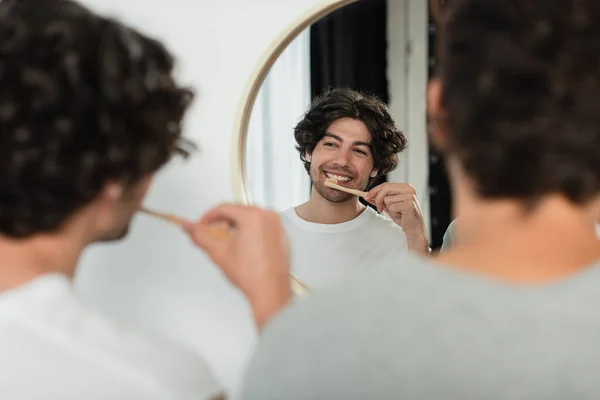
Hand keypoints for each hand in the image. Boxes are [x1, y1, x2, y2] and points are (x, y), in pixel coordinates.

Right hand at [183, 204, 291, 329]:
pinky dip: (251, 234)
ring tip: (229, 247)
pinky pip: (262, 228)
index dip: (208, 216)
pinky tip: (244, 250)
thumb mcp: (218, 252)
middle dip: (222, 223)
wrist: (271, 292)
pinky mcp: (283, 236)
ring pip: (250, 220)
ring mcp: (278, 226)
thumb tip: (188, 226)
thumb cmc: (251, 275)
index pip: (224, 208)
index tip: (202, 225)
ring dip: (236, 229)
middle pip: (237, 212)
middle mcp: (269, 216)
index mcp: (253, 216)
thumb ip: (200, 235)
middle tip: (214, 238)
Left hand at [365, 183, 428, 252]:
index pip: (386, 184)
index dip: (374, 190)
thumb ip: (380, 200)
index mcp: (405, 187)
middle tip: (379, 208)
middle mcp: (409, 189)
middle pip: (385, 189)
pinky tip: (400, 215)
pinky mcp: (409, 204)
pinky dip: (394, 213)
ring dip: (389, 208)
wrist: (414, 228)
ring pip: (388, 199)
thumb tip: (368, 196)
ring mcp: (410, 196)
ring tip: (397, 213)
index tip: (367, 196)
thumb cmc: (404, 217)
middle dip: (378, 199)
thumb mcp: (389, 206)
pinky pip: (393, 207)